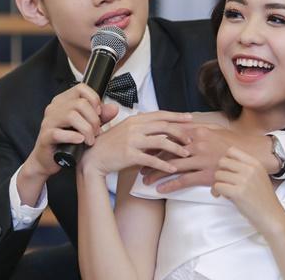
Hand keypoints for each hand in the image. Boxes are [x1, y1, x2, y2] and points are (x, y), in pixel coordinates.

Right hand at [26, 83, 118, 179]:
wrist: (50, 159)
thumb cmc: (68, 140)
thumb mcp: (88, 125)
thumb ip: (101, 116)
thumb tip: (114, 108)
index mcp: (64, 101)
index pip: (81, 88)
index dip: (94, 99)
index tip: (99, 113)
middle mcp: (54, 108)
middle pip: (80, 103)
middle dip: (93, 119)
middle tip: (96, 132)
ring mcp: (48, 122)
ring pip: (71, 116)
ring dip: (86, 129)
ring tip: (90, 140)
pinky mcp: (45, 136)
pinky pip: (58, 133)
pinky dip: (73, 137)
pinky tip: (80, 141)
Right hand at [79, 111, 193, 176]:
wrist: (94, 157)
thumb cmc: (111, 144)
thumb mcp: (126, 129)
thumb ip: (141, 126)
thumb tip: (158, 124)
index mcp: (135, 119)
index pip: (160, 114)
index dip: (176, 115)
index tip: (190, 118)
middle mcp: (134, 127)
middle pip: (164, 126)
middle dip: (180, 132)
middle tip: (191, 139)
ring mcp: (132, 141)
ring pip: (161, 142)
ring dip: (176, 148)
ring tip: (186, 154)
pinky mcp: (130, 155)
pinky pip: (151, 159)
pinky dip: (164, 165)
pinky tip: (172, 169)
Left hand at [141, 125, 275, 192]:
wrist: (253, 157)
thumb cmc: (234, 144)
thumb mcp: (217, 130)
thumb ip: (199, 128)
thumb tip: (185, 124)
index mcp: (199, 131)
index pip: (171, 136)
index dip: (155, 142)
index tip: (144, 147)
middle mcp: (198, 144)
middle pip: (168, 151)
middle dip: (151, 158)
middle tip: (139, 164)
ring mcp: (202, 160)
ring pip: (172, 167)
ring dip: (157, 173)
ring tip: (145, 179)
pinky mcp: (207, 175)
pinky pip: (184, 181)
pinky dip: (170, 185)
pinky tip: (160, 190)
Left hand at [212, 147, 283, 231]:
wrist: (272, 216)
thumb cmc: (263, 199)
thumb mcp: (258, 176)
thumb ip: (245, 168)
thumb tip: (223, 164)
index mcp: (255, 163)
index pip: (232, 151)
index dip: (226, 160)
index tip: (228, 171)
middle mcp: (250, 169)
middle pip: (222, 161)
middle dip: (220, 172)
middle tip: (223, 181)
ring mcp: (244, 180)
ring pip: (218, 174)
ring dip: (217, 183)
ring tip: (223, 191)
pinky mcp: (238, 193)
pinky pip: (217, 186)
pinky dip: (216, 192)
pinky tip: (222, 196)